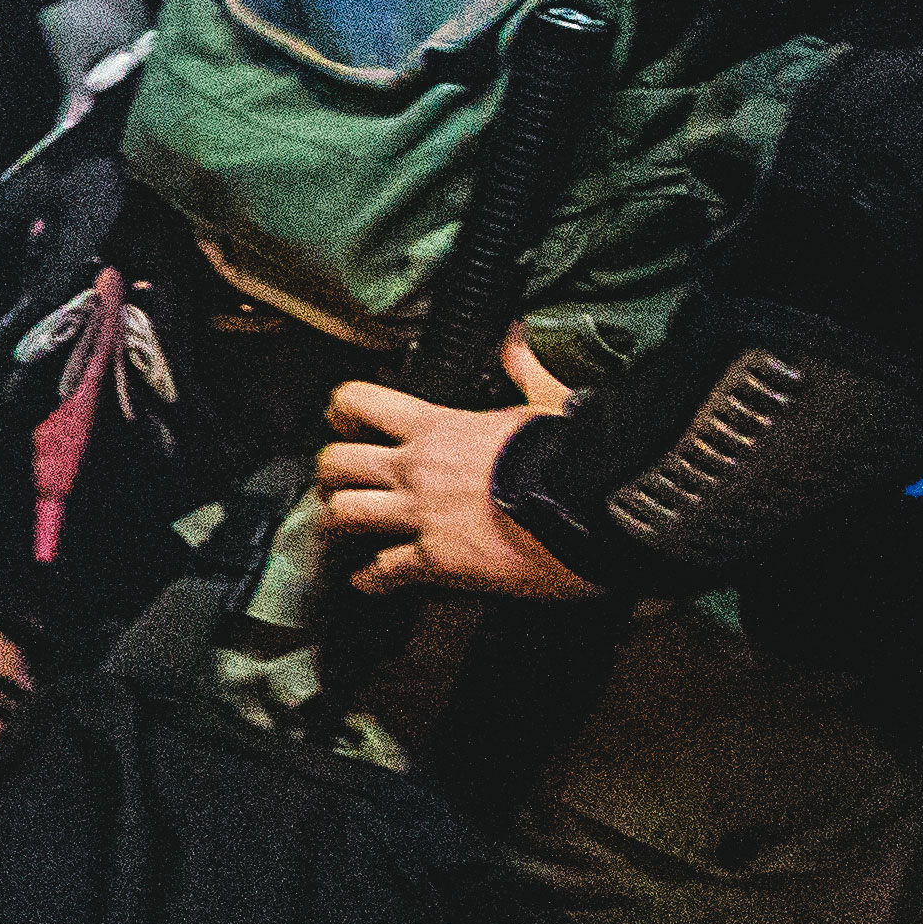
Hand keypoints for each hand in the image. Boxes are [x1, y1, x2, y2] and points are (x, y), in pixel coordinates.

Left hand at [314, 341, 601, 601]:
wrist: (594, 507)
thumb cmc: (573, 456)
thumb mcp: (548, 399)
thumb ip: (524, 369)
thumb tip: (517, 341)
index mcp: (437, 427)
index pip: (360, 402)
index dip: (342, 411)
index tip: (342, 420)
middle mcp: (417, 469)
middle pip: (336, 462)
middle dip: (329, 473)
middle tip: (335, 479)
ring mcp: (421, 515)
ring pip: (345, 514)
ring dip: (337, 522)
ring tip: (339, 528)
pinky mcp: (437, 561)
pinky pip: (385, 571)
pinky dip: (371, 579)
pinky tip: (367, 582)